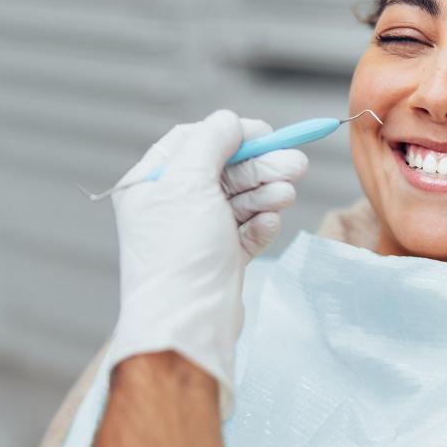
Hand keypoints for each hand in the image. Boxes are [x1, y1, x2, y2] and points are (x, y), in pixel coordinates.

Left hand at [105, 109, 306, 409]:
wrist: (187, 323)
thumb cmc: (179, 252)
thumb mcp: (189, 181)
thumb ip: (211, 141)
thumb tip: (230, 122)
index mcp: (150, 185)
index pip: (191, 141)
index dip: (229, 133)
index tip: (264, 133)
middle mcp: (171, 207)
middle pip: (223, 170)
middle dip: (259, 165)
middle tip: (297, 164)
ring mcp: (197, 235)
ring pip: (239, 200)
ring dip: (265, 192)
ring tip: (286, 193)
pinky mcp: (220, 260)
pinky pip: (246, 230)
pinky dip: (260, 224)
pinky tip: (268, 223)